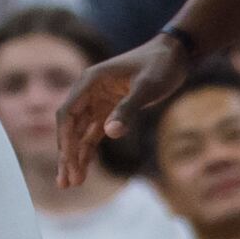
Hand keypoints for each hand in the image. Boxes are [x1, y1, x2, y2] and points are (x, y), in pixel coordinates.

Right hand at [57, 37, 187, 186]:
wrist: (173, 55)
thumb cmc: (159, 66)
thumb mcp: (147, 86)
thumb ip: (128, 109)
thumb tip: (110, 133)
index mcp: (90, 81)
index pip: (68, 114)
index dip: (65, 140)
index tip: (68, 163)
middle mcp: (89, 91)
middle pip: (70, 126)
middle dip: (66, 154)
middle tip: (65, 183)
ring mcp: (98, 101)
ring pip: (79, 132)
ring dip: (75, 156)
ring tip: (72, 183)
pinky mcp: (110, 110)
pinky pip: (93, 133)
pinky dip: (88, 150)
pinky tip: (85, 169)